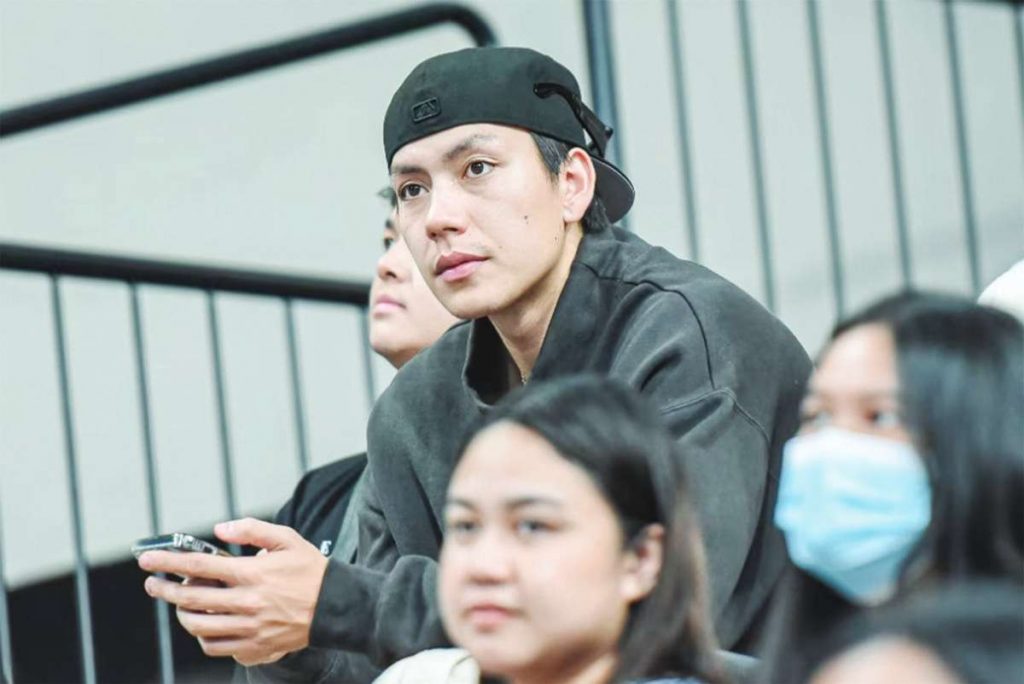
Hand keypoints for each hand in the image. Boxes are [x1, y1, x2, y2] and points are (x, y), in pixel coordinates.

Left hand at [137, 518, 328, 665]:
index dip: (169, 562)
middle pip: (191, 598)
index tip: (149, 560)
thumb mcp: (287, 539)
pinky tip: (203, 625)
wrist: (336, 606)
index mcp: (253, 573)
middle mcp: (247, 602)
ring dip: (181, 613)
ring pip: (199, 626)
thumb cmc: (311, 570)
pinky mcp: (255, 647)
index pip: (199, 566)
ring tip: (179, 604)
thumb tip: (220, 528)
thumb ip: (252, 530)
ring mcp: (249, 628)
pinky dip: (203, 636)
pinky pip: (216, 647)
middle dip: (164, 589)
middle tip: (152, 584)